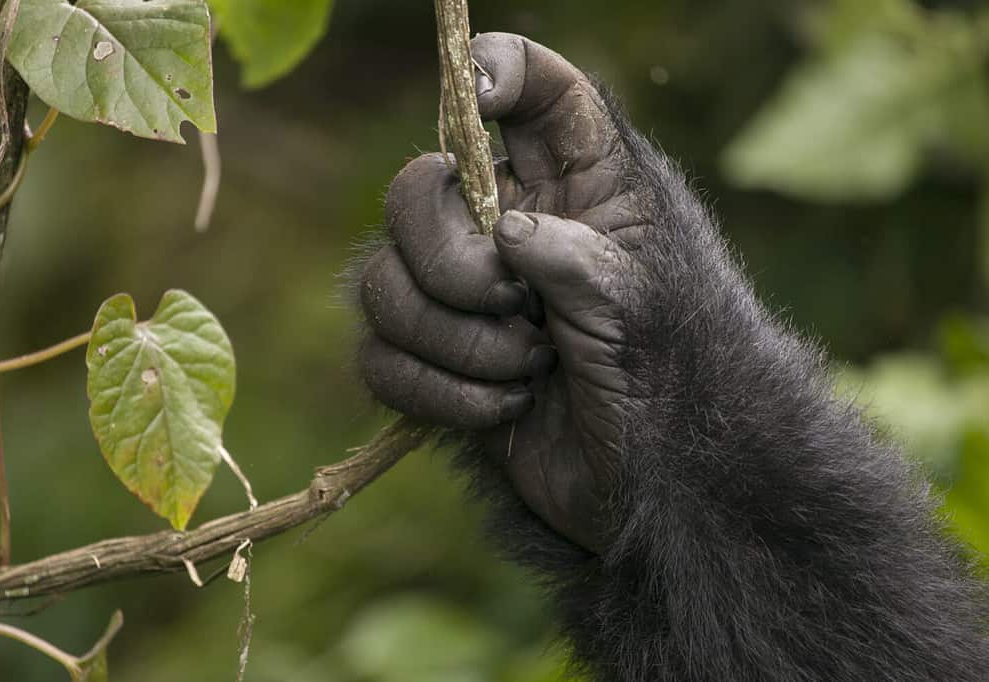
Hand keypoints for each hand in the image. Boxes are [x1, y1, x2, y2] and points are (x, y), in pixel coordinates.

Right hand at [358, 33, 648, 552]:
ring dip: (456, 344)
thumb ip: (576, 253)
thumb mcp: (640, 303)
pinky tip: (504, 407)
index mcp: (574, 185)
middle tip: (516, 305)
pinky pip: (380, 358)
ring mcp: (458, 295)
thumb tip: (505, 233)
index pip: (536, 90)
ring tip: (530, 369)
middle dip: (451, 264)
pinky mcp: (428, 361)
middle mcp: (502, 223)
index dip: (497, 69)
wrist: (650, 477)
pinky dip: (440, 392)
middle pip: (412, 192)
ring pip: (381, 285)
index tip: (481, 101)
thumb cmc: (666, 372)